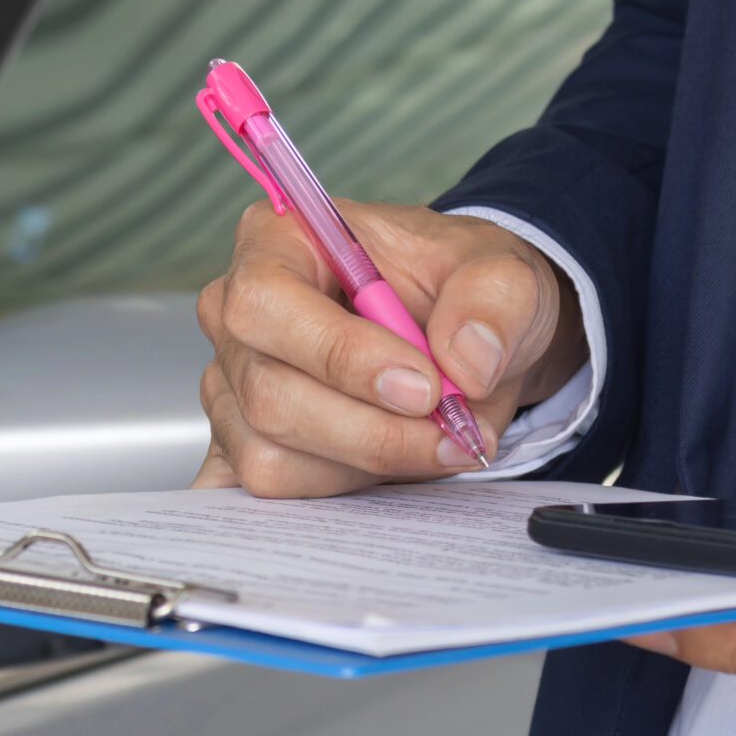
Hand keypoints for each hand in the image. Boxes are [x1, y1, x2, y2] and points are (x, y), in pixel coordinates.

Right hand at [192, 200, 586, 495]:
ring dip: (365, 466)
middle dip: (372, 431)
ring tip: (428, 441)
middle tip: (449, 429)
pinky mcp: (241, 442)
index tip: (423, 387)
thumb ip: (494, 299)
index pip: (266, 303)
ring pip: (271, 456)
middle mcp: (237, 314)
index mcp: (276, 241)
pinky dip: (331, 494)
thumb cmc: (458, 289)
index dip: (340, 354)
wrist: (461, 335)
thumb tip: (466, 360)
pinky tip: (379, 471)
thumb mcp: (503, 272)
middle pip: (269, 395)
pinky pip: (266, 488)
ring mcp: (232, 384)